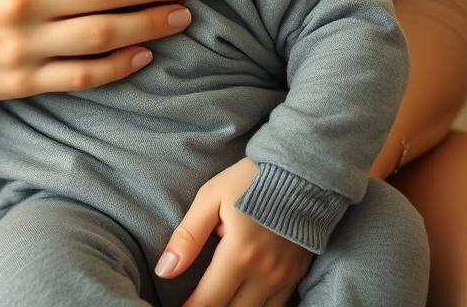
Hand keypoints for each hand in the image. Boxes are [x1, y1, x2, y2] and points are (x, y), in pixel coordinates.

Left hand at [157, 158, 313, 306]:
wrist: (300, 172)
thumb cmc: (250, 181)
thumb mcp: (211, 198)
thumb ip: (188, 236)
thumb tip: (165, 270)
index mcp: (239, 255)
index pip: (209, 300)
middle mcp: (264, 274)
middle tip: (194, 303)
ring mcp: (284, 279)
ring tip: (217, 302)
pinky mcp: (296, 276)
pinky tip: (242, 301)